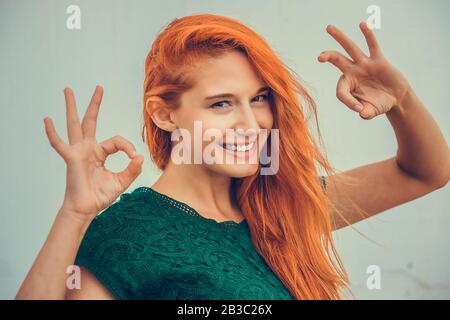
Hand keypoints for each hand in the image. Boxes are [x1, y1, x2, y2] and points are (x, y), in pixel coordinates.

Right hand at [44, 85, 143, 219]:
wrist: (87, 209)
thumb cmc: (101, 195)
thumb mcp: (122, 181)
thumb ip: (132, 169)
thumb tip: (139, 156)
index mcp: (100, 152)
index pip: (117, 141)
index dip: (127, 146)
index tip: (134, 157)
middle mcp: (88, 148)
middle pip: (91, 121)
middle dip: (95, 104)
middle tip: (99, 87)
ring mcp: (78, 151)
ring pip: (75, 124)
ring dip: (72, 107)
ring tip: (68, 89)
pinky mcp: (71, 158)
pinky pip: (60, 144)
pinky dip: (52, 133)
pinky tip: (47, 120)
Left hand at [318, 22, 411, 119]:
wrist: (396, 98)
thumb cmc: (379, 104)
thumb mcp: (371, 111)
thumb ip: (366, 113)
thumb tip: (362, 113)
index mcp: (347, 86)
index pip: (341, 92)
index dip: (349, 102)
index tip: (360, 110)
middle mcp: (353, 72)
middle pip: (337, 60)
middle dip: (328, 57)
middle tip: (319, 57)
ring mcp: (364, 65)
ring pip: (350, 49)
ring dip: (340, 38)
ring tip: (329, 28)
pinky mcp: (378, 60)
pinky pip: (372, 46)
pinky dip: (368, 36)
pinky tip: (362, 25)